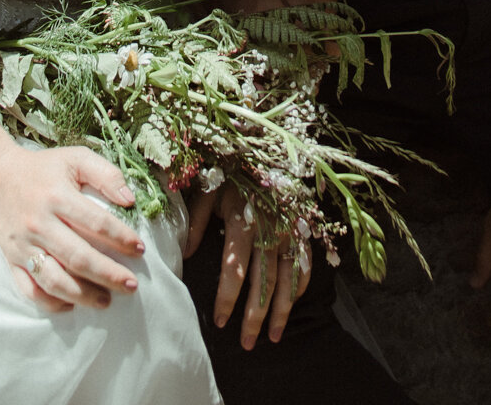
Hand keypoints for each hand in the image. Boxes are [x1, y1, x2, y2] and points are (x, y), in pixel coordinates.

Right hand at [0, 141, 144, 312]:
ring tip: (106, 301)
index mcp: (58, 196)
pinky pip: (30, 289)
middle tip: (131, 285)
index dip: (121, 238)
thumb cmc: (43, 168)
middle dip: (108, 274)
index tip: (140, 249)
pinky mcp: (12, 260)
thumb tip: (130, 200)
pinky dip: (50, 302)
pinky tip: (71, 305)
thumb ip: (105, 175)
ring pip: (55, 280)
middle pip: (78, 257)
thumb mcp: (76, 159)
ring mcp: (24, 245)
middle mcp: (40, 223)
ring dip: (83, 295)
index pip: (96, 223)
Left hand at [184, 182, 309, 346]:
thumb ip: (195, 221)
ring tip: (274, 337)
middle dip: (255, 316)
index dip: (227, 297)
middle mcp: (270, 228)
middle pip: (263, 281)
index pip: (234, 268)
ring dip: (281, 310)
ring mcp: (289, 229)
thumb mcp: (206, 188)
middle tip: (246, 344)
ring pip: (288, 278)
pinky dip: (301, 285)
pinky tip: (292, 304)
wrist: (260, 145)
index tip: (220, 322)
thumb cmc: (228, 168)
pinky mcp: (302, 227)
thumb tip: (184, 254)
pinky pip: (306, 262)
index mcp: (243, 219)